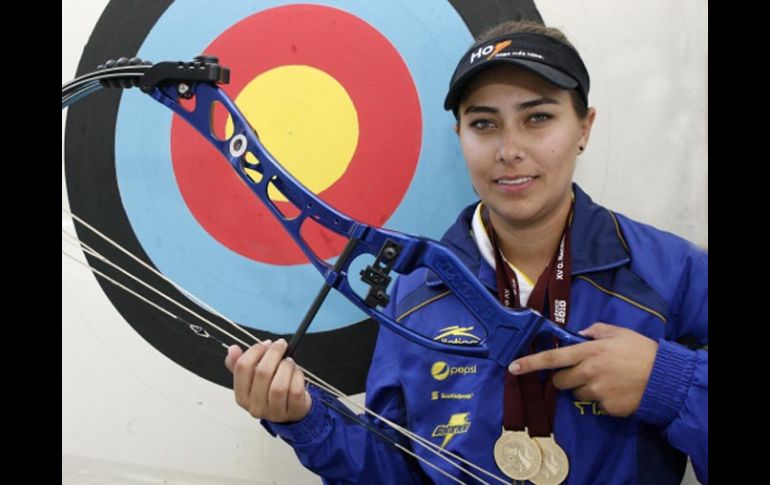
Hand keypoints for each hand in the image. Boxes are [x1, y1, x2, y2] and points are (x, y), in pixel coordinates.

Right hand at [224, 338, 312, 422]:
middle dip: (274, 353)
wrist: (291, 411)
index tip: (267, 343)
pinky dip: (297, 377)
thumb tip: (232, 348)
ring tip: (289, 362)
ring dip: (286, 367)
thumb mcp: (253, 379)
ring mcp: (274, 412)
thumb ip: (241, 365)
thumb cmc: (270, 390)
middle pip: (262, 373)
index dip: (256, 350)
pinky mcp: (293, 412)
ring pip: (279, 385)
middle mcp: (255, 407)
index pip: (242, 367)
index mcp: (241, 397)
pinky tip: (296, 373)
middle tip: (281, 344)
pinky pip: (295, 391)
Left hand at [509, 323, 657, 416]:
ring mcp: (596, 391)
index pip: (551, 359)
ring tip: (606, 379)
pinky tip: (616, 390)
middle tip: (581, 371)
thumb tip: (579, 335)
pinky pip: (594, 403)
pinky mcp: (605, 407)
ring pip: (576, 392)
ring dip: (584, 387)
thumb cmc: (641, 351)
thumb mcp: (618, 333)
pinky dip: (601, 398)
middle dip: (564, 377)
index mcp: (588, 351)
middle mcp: (588, 372)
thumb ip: (594, 331)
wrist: (664, 378)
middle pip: (559, 380)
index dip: (529, 363)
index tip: (512, 367)